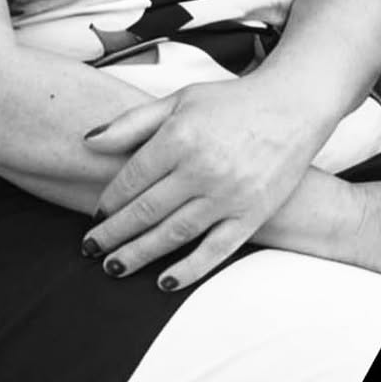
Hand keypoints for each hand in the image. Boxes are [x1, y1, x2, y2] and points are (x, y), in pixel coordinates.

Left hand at [81, 79, 314, 291]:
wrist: (291, 107)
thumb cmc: (230, 102)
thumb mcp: (178, 99)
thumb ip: (132, 123)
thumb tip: (89, 141)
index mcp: (180, 136)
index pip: (132, 179)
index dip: (109, 202)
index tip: (94, 218)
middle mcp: (202, 168)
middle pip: (146, 211)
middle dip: (114, 235)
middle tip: (90, 250)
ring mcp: (228, 195)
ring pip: (173, 235)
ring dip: (139, 255)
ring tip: (113, 267)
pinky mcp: (251, 215)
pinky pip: (215, 250)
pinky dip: (189, 270)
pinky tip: (164, 282)